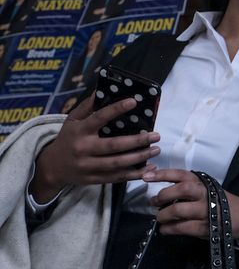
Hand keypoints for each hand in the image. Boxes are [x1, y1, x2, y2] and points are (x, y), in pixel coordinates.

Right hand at [31, 96, 160, 202]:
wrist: (52, 167)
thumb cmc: (68, 138)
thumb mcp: (72, 120)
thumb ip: (87, 107)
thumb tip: (101, 90)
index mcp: (79, 131)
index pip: (98, 118)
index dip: (115, 110)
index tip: (133, 102)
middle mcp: (84, 149)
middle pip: (113, 146)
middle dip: (137, 141)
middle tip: (156, 135)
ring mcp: (88, 166)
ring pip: (117, 164)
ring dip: (139, 158)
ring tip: (156, 150)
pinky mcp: (94, 179)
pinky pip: (116, 177)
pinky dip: (134, 174)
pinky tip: (149, 169)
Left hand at [146, 169, 238, 239]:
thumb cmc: (223, 203)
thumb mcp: (209, 190)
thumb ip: (190, 191)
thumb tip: (162, 196)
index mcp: (204, 183)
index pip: (182, 175)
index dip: (163, 174)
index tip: (146, 176)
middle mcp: (206, 194)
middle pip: (181, 189)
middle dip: (163, 195)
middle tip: (153, 202)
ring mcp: (207, 211)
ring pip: (179, 209)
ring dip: (164, 215)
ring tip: (159, 219)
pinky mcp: (207, 227)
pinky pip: (183, 227)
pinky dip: (170, 229)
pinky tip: (165, 230)